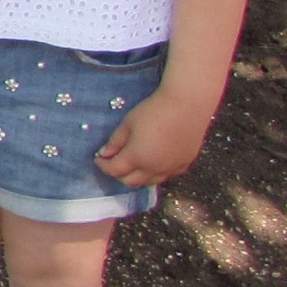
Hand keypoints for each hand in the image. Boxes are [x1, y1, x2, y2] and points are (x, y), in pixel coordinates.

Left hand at [94, 86, 215, 187]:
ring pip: (149, 182)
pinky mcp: (185, 164)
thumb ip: (115, 141)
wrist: (188, 104)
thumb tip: (104, 154)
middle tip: (114, 162)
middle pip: (131, 182)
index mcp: (137, 158)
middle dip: (118, 174)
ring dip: (137, 176)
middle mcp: (154, 169)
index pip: (114, 170)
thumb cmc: (154, 110)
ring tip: (132, 163)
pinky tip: (152, 161)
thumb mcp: (128, 123)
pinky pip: (166, 176)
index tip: (98, 158)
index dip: (103, 165)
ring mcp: (171, 169)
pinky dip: (155, 173)